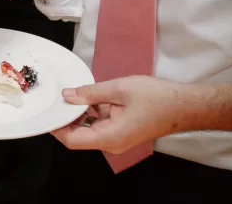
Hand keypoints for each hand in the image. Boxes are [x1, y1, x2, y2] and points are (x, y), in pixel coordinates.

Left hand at [52, 76, 189, 153]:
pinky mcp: (121, 132)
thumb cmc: (157, 98)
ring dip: (77, 114)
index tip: (45, 112)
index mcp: (110, 137)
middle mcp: (112, 143)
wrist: (185, 106)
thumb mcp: (119, 89)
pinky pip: (99, 125)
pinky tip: (88, 97)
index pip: (72, 140)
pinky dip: (90, 113)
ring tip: (70, 94)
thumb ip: (90, 93)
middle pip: (77, 136)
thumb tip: (67, 95)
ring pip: (88, 130)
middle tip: (54, 98)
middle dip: (64, 118)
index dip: (55, 128)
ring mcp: (117, 139)